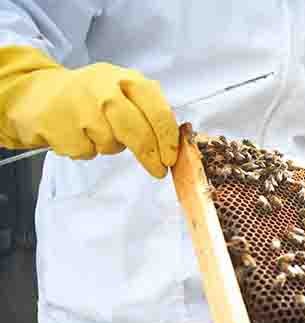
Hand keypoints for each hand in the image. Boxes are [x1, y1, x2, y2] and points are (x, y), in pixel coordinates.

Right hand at [0, 45, 177, 177]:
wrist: (40, 94)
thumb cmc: (91, 98)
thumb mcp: (124, 92)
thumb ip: (148, 111)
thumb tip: (172, 144)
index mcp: (126, 79)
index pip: (157, 110)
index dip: (167, 139)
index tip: (171, 158)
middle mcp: (104, 89)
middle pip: (137, 131)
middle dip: (150, 154)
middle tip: (157, 169)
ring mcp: (80, 106)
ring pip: (111, 144)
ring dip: (109, 147)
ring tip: (96, 131)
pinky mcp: (59, 125)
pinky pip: (87, 151)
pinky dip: (87, 149)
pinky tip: (78, 134)